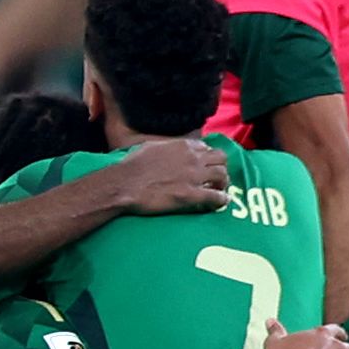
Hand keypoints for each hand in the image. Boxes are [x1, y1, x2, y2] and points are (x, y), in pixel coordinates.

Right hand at [108, 137, 229, 215]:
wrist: (125, 184)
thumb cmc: (132, 166)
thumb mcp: (150, 147)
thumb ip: (165, 147)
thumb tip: (165, 149)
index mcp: (182, 146)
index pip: (206, 148)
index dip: (207, 157)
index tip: (205, 165)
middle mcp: (192, 158)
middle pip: (220, 158)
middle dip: (221, 167)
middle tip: (217, 177)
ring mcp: (193, 176)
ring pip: (222, 175)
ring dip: (223, 183)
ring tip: (220, 190)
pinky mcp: (190, 195)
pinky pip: (215, 196)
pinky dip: (221, 199)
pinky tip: (221, 202)